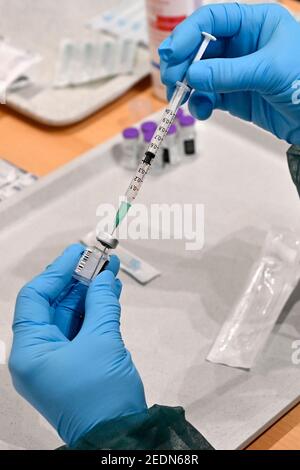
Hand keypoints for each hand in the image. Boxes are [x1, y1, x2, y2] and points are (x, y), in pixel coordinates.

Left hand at [9, 244, 146, 445]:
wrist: (120, 436)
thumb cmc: (102, 398)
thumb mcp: (102, 341)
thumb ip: (102, 303)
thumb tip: (103, 278)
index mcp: (30, 352)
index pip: (34, 299)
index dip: (56, 272)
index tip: (76, 253)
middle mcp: (37, 355)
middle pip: (53, 305)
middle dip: (76, 280)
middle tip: (96, 259)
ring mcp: (55, 360)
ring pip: (69, 316)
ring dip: (89, 293)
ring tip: (108, 271)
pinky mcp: (73, 364)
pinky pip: (81, 329)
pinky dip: (95, 311)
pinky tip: (110, 293)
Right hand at [159, 3, 299, 143]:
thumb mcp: (269, 71)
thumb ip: (229, 73)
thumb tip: (193, 75)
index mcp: (256, 23)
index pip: (213, 19)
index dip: (188, 33)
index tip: (171, 53)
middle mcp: (243, 45)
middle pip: (200, 47)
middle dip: (182, 63)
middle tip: (170, 79)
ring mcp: (236, 71)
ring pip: (200, 74)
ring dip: (187, 86)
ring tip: (181, 98)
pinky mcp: (233, 95)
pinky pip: (207, 96)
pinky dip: (200, 104)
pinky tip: (202, 110)